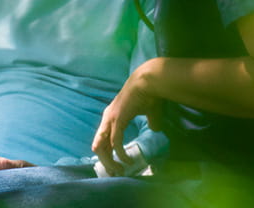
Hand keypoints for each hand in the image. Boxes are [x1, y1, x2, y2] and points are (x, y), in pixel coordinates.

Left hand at [92, 60, 162, 176]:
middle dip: (106, 162)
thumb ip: (151, 122)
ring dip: (110, 161)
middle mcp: (107, 119)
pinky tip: (127, 160)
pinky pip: (115, 142)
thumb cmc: (150, 93)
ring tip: (121, 170)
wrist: (149, 80)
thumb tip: (156, 129)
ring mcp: (110, 119)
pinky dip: (120, 154)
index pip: (102, 140)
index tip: (116, 166)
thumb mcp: (149, 112)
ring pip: (102, 147)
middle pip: (98, 147)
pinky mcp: (118, 120)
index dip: (107, 154)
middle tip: (117, 173)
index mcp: (111, 116)